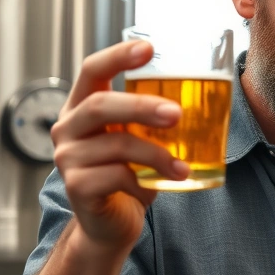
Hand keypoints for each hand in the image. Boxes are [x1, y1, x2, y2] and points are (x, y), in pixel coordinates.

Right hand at [50, 41, 189, 252]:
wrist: (110, 225)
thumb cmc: (128, 175)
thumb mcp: (139, 139)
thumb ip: (152, 119)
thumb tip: (207, 92)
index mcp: (82, 107)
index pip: (91, 70)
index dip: (117, 56)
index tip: (149, 49)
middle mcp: (67, 128)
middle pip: (101, 105)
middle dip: (142, 107)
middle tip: (177, 115)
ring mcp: (66, 158)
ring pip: (117, 144)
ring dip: (157, 155)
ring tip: (183, 167)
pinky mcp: (75, 187)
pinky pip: (116, 176)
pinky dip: (143, 181)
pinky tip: (153, 187)